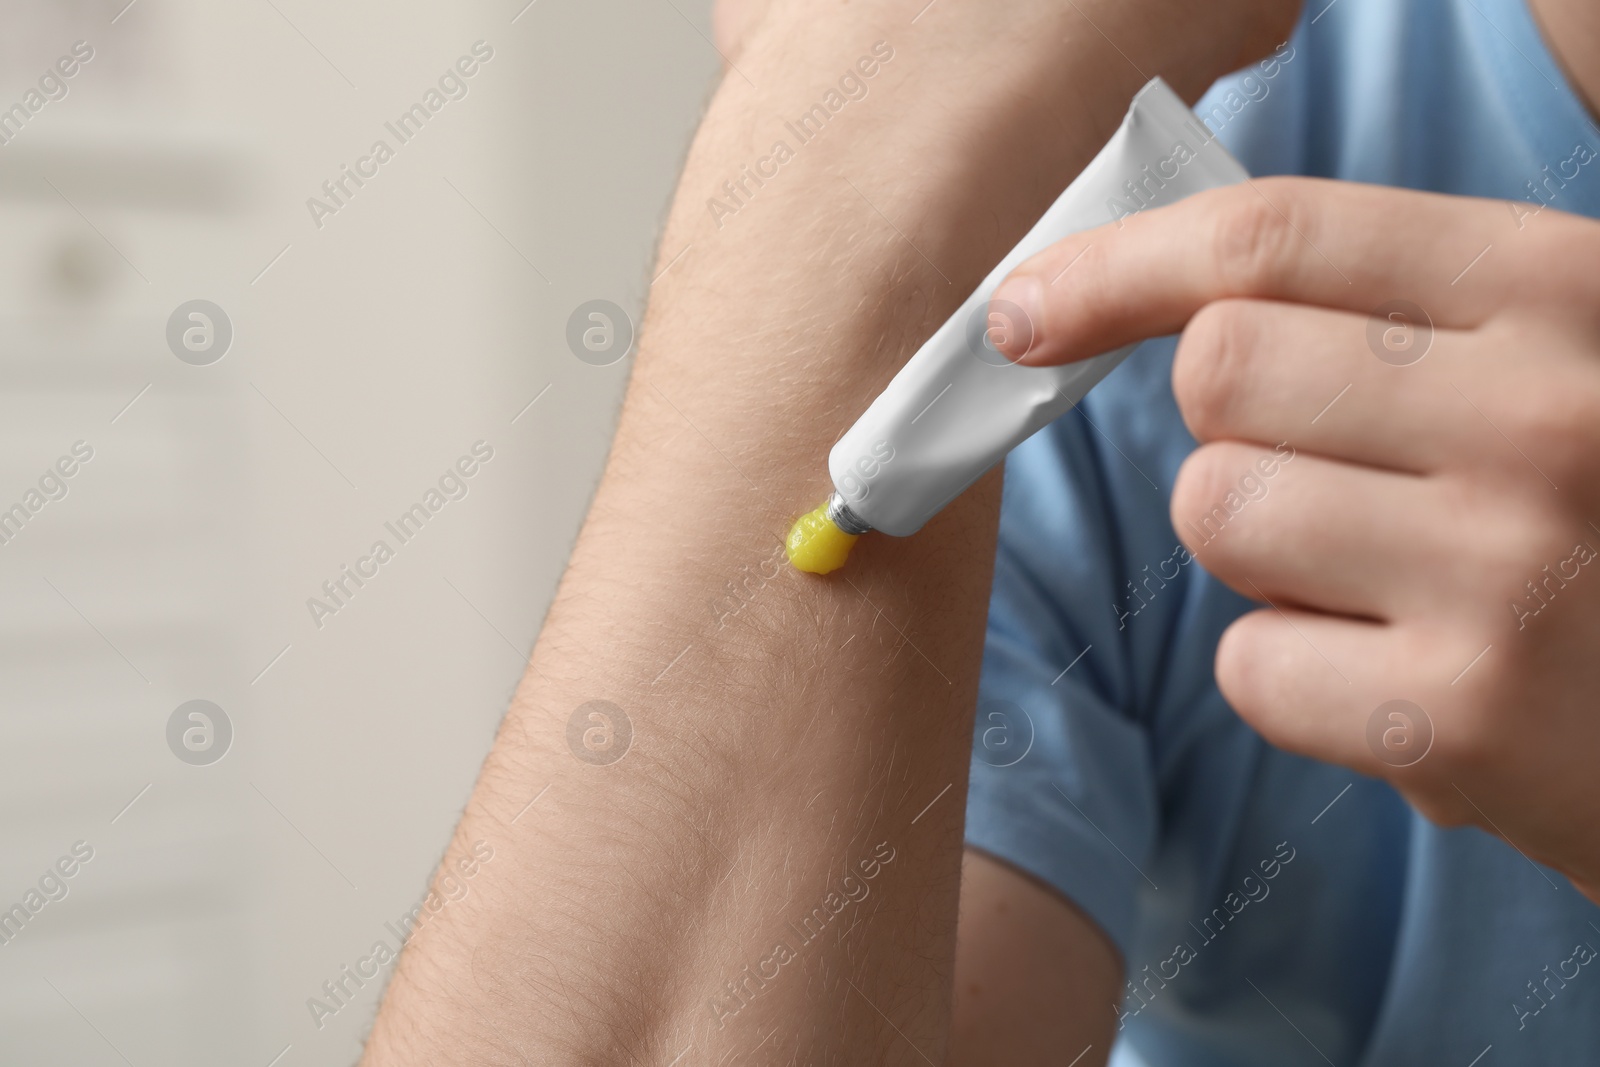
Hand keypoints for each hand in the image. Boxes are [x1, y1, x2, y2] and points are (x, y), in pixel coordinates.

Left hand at [991, 177, 1599, 900]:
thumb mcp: (1561, 360)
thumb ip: (1394, 311)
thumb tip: (1135, 292)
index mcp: (1564, 289)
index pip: (1274, 236)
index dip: (1118, 266)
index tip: (1024, 312)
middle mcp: (1544, 413)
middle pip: (1218, 371)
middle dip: (1233, 430)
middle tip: (1337, 478)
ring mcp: (1505, 571)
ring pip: (1217, 512)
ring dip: (1265, 553)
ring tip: (1394, 585)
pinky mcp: (1464, 721)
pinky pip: (1249, 665)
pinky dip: (1297, 678)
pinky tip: (1409, 681)